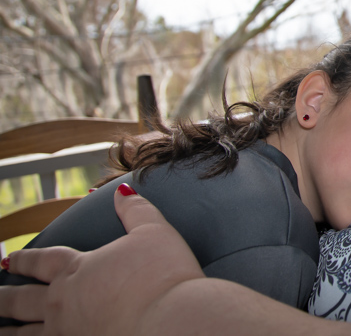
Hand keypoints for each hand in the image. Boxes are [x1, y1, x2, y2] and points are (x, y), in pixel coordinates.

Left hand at [0, 184, 204, 333]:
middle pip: (21, 300)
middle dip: (3, 298)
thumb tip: (122, 190)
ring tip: (0, 329)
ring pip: (25, 335)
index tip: (9, 260)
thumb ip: (135, 209)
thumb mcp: (154, 231)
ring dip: (9, 331)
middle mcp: (63, 302)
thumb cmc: (164, 275)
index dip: (25, 259)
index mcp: (77, 269)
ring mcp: (67, 333)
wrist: (173, 322)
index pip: (42, 261)